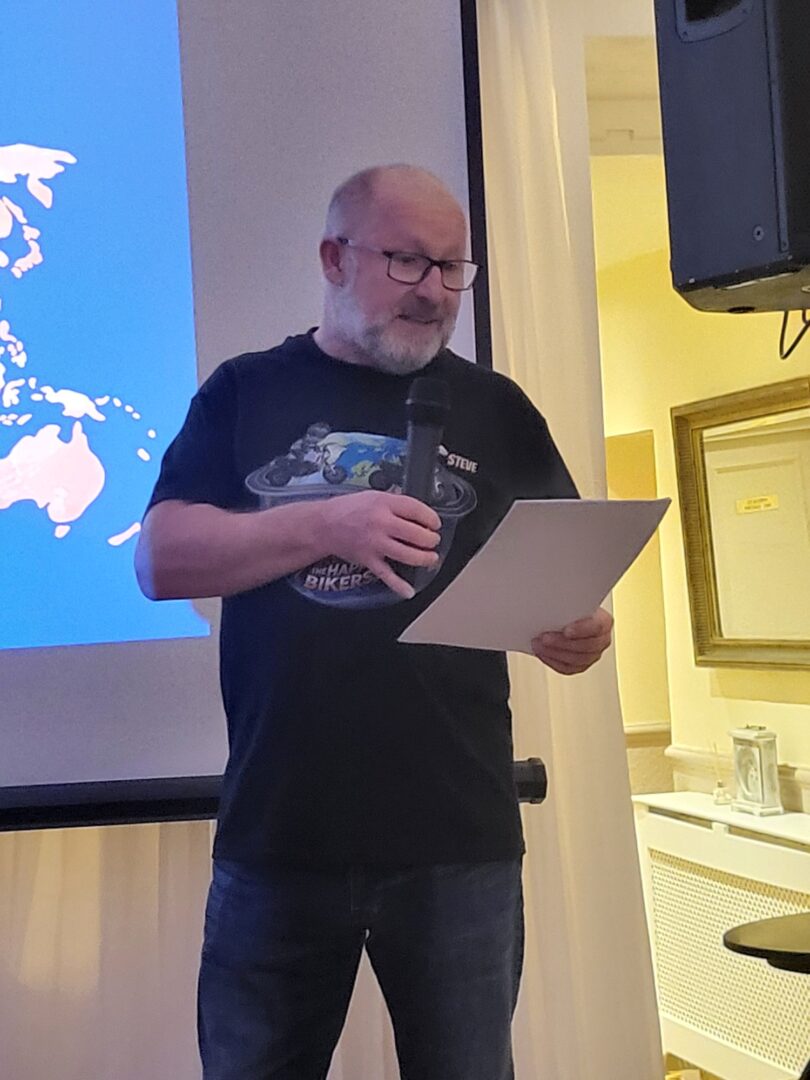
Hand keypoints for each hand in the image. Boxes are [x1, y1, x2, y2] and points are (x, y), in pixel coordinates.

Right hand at [318, 490, 440, 598]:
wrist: (324, 525)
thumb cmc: (348, 509)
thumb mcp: (374, 495)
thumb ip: (395, 502)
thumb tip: (417, 511)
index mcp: (384, 503)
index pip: (416, 510)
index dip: (431, 518)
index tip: (435, 524)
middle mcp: (381, 523)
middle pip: (416, 534)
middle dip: (430, 539)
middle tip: (433, 541)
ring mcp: (375, 543)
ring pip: (407, 554)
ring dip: (424, 558)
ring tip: (431, 558)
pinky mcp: (369, 560)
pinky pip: (386, 575)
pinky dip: (398, 585)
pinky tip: (409, 591)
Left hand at [531, 607, 612, 674]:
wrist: (569, 616)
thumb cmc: (571, 607)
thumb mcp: (572, 601)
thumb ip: (567, 604)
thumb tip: (553, 605)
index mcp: (604, 622)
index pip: (597, 627)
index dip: (582, 630)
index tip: (566, 630)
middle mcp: (601, 640)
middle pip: (586, 646)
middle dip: (562, 643)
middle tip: (544, 638)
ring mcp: (592, 655)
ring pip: (576, 660)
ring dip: (554, 653)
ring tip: (538, 645)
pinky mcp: (580, 665)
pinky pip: (567, 668)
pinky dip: (552, 661)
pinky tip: (542, 653)